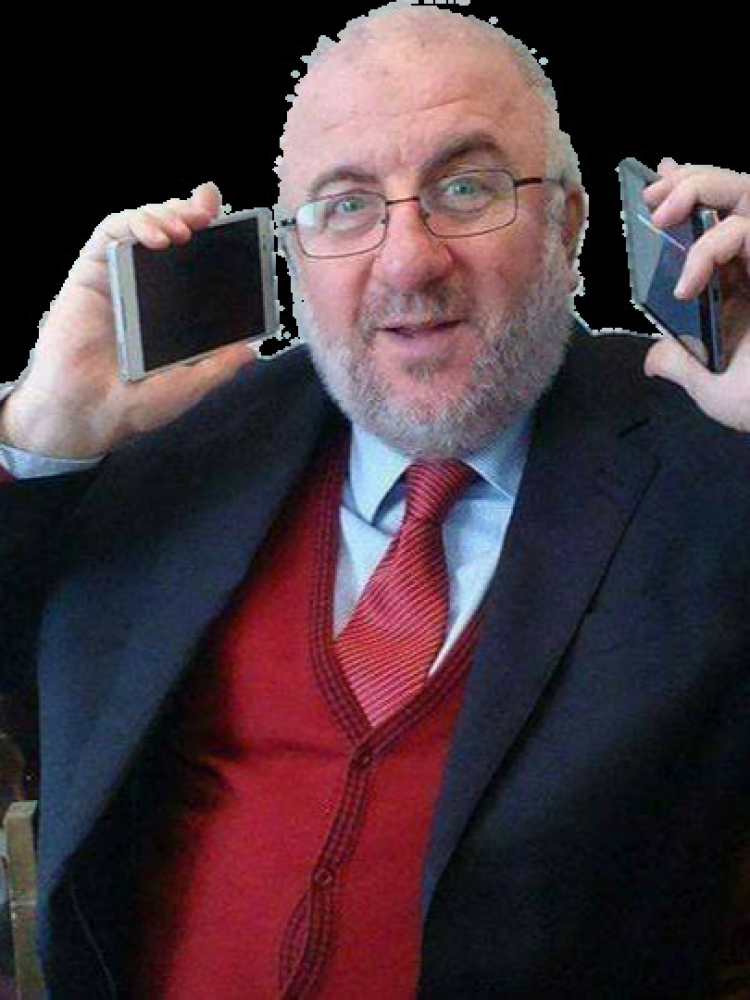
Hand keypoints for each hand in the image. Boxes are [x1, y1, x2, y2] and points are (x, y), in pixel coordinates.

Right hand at [1, 183, 255, 457]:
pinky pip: (109, 233)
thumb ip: (218, 366)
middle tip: (210, 211)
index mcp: (169, 308)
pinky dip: (134, 223)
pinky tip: (157, 237)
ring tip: (185, 227)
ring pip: (140, 224)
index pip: (193, 260)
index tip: (233, 222)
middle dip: (190, 212)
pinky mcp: (90, 273)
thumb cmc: (133, 405)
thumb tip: (250, 349)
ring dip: (165, 213)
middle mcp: (144, 287)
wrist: (88, 417)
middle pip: (169, 231)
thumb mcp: (189, 385)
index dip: (210, 236)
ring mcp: (117, 277)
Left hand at [640, 159, 749, 431]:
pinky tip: (691, 284)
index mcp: (747, 280)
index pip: (717, 222)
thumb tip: (653, 359)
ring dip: (702, 187)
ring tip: (664, 214)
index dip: (691, 192)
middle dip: (692, 180)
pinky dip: (714, 247)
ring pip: (749, 193)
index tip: (656, 181)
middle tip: (654, 196)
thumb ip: (682, 362)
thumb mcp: (711, 385)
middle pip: (737, 192)